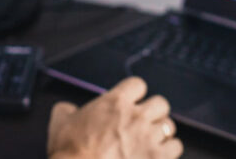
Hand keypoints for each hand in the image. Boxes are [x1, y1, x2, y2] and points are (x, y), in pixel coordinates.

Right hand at [47, 77, 182, 158]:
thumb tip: (68, 109)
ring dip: (162, 133)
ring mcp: (149, 138)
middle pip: (161, 103)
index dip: (135, 93)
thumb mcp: (59, 123)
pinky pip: (176, 147)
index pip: (138, 84)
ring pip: (170, 126)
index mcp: (114, 103)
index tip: (131, 102)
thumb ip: (67, 110)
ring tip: (152, 140)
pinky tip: (157, 155)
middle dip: (154, 112)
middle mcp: (136, 117)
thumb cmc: (69, 152)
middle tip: (145, 122)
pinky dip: (168, 151)